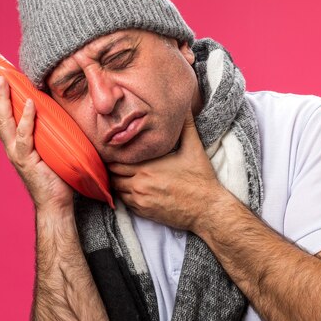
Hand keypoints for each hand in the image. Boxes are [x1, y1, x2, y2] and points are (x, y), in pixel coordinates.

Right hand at [0, 72, 73, 211]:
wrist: (55, 203)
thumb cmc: (54, 176)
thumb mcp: (47, 148)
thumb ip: (44, 132)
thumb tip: (52, 110)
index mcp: (14, 143)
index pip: (0, 115)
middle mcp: (11, 146)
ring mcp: (17, 153)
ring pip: (5, 122)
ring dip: (2, 99)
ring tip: (1, 79)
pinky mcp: (27, 160)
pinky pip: (26, 136)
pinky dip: (27, 119)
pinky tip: (30, 103)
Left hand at [108, 110, 224, 230]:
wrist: (207, 209)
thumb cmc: (200, 179)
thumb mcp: (194, 149)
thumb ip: (186, 126)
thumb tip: (185, 108)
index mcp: (147, 166)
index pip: (115, 160)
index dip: (113, 155)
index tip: (116, 149)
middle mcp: (139, 184)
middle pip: (112, 174)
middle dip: (113, 168)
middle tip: (117, 161)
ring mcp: (140, 200)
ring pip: (116, 189)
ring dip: (118, 181)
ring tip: (123, 174)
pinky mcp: (144, 212)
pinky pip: (124, 202)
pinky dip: (125, 195)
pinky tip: (132, 188)